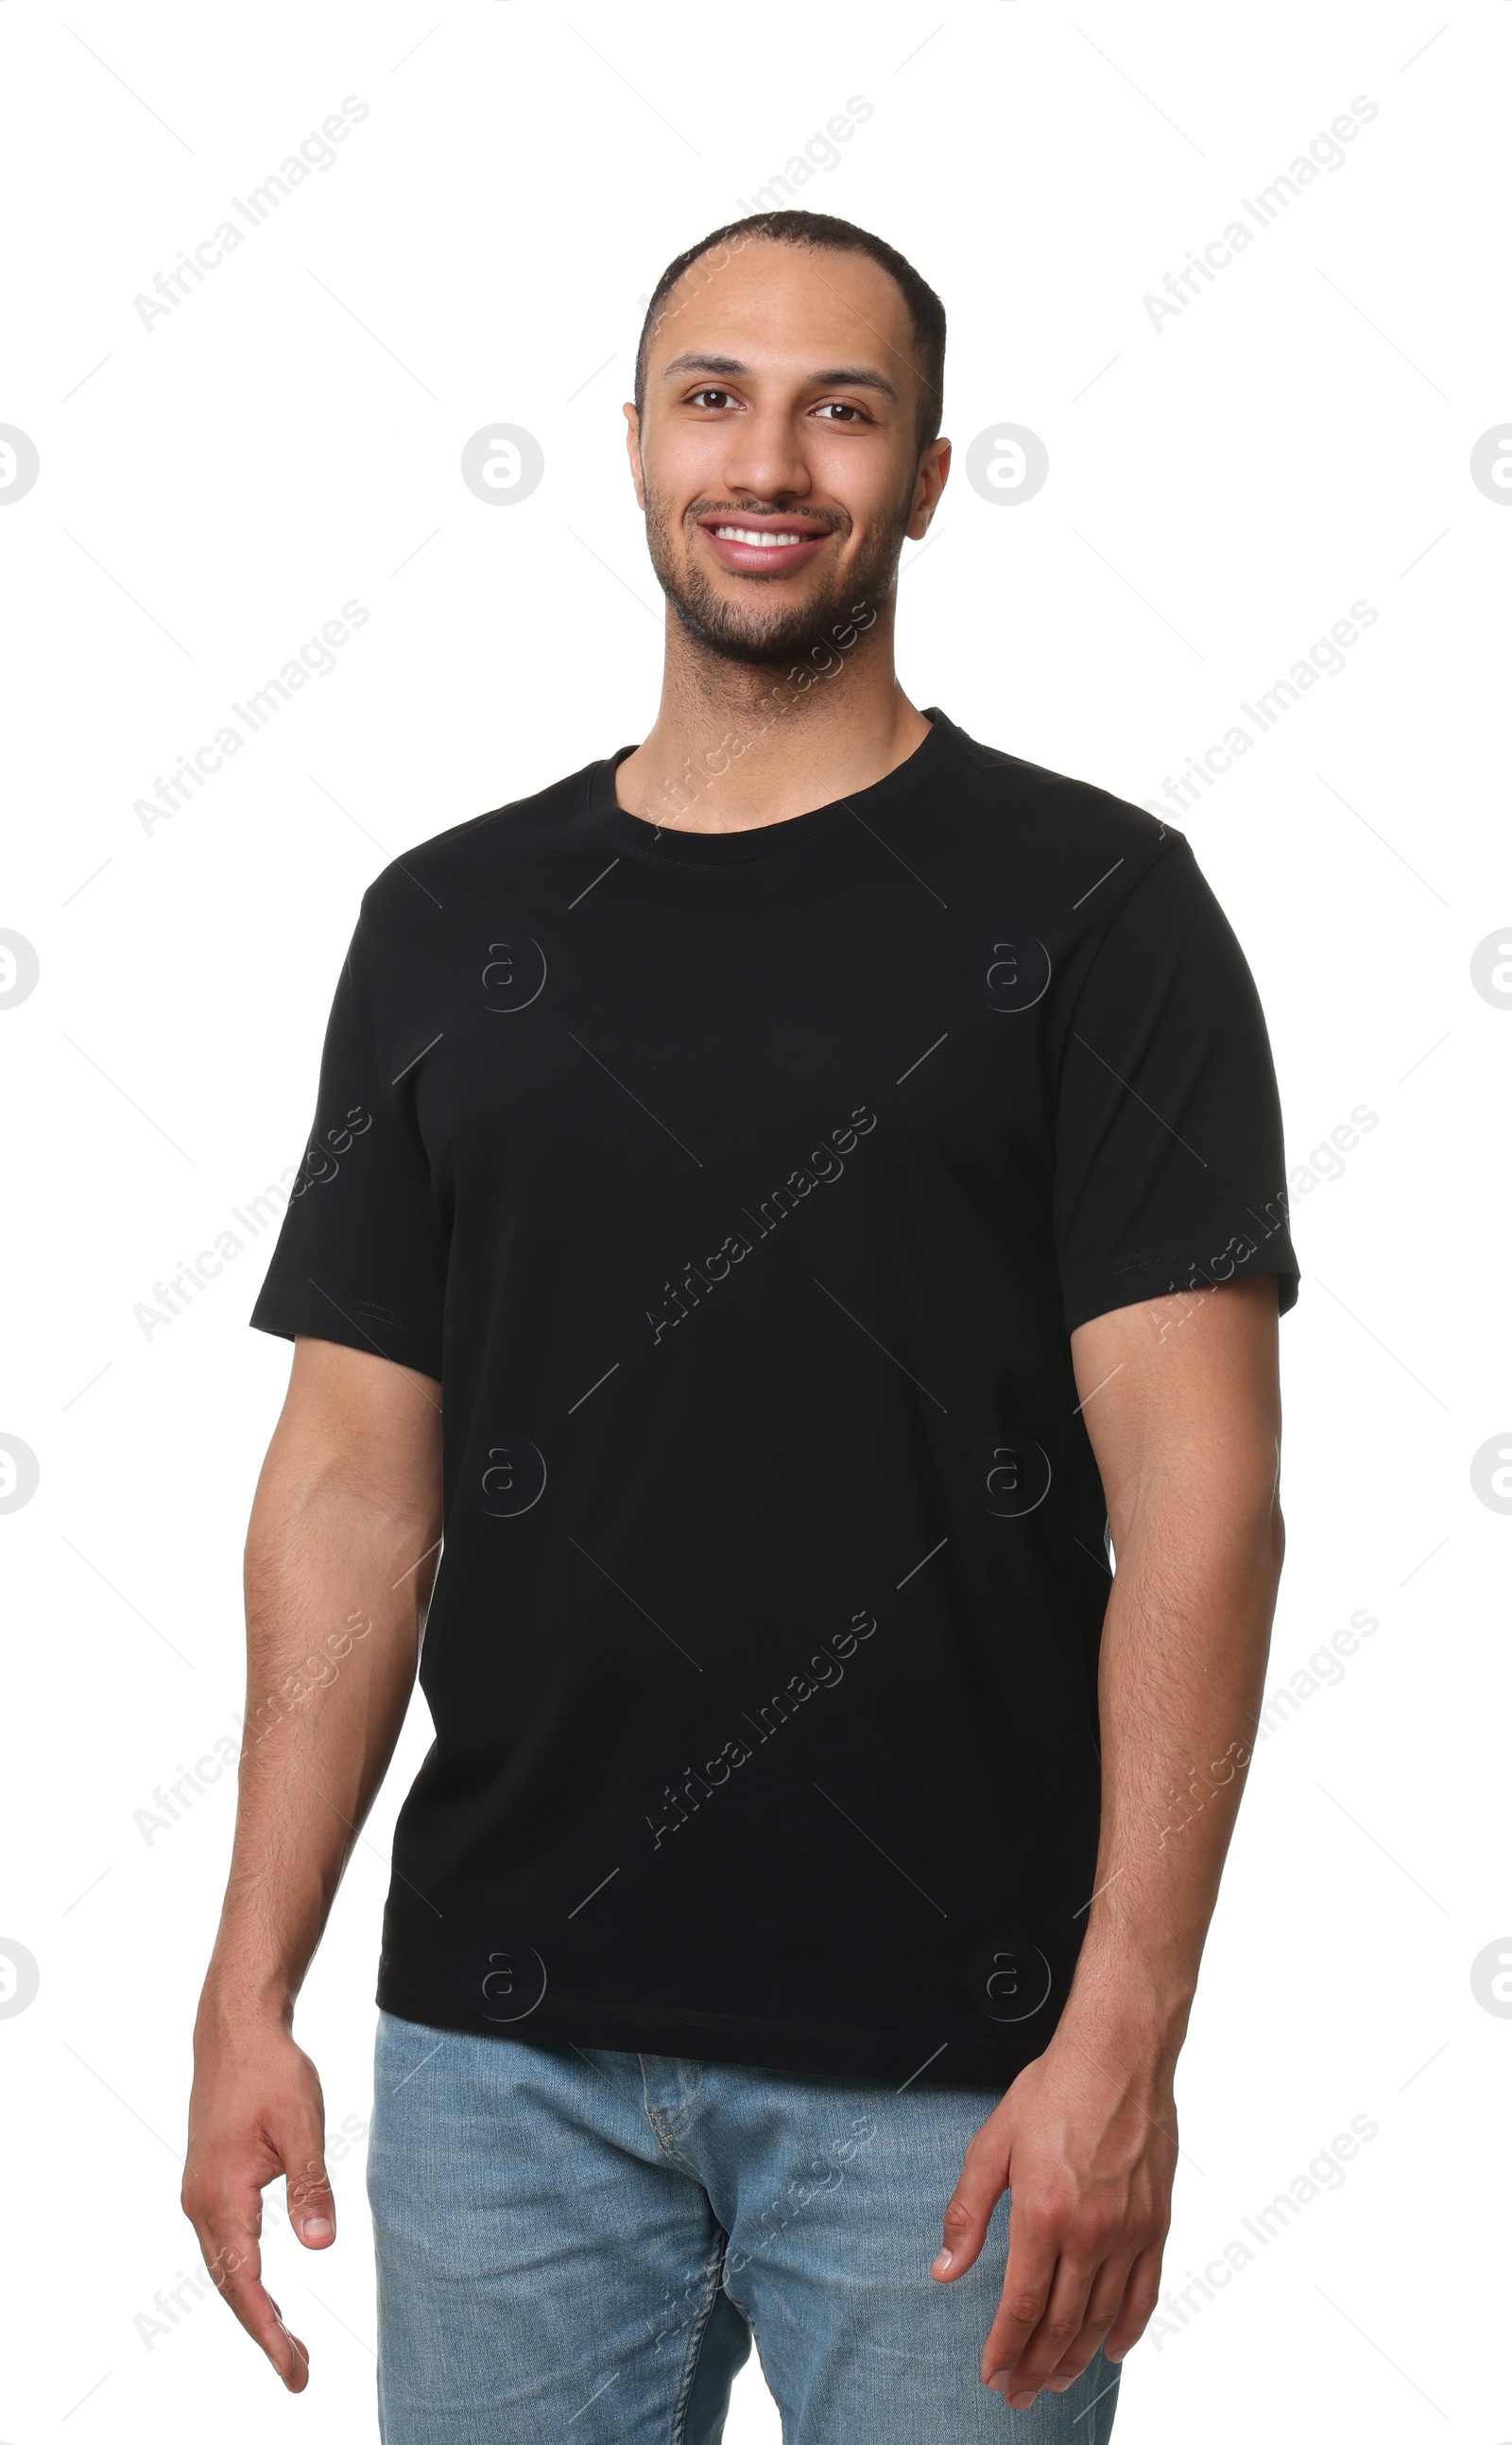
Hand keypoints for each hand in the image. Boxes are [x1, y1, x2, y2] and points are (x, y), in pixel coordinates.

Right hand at [181, 2004, 334, 2389]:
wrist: (235, 2029)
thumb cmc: (271, 2071)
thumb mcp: (302, 2124)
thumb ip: (310, 2185)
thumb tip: (320, 2244)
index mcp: (221, 2195)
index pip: (245, 2282)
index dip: (269, 2331)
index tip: (292, 2369)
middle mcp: (202, 2203)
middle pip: (231, 2286)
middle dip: (263, 2333)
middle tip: (299, 2374)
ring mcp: (201, 2194)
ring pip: (226, 2268)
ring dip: (255, 2308)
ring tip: (289, 2346)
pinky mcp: (210, 2184)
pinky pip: (226, 2245)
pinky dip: (245, 2278)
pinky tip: (267, 2294)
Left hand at [931, 2023, 1174, 2409]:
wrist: (1119, 2055)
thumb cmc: (1054, 2090)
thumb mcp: (992, 2143)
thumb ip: (967, 2211)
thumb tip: (945, 2267)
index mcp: (1044, 2214)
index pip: (1022, 2305)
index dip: (1005, 2348)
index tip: (992, 2375)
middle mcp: (1091, 2233)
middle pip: (1062, 2324)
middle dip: (1035, 2366)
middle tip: (1018, 2394)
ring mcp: (1129, 2232)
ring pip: (1102, 2318)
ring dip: (1076, 2358)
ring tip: (1054, 2380)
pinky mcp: (1156, 2223)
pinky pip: (1145, 2293)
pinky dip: (1129, 2329)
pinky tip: (1113, 2349)